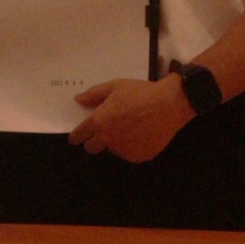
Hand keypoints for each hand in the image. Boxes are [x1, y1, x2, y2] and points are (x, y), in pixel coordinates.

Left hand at [68, 77, 193, 162]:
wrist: (169, 104)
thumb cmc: (140, 92)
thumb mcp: (115, 86)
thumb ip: (93, 94)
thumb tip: (78, 99)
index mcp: (100, 122)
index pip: (80, 135)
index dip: (76, 136)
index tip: (75, 138)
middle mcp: (108, 139)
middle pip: (91, 148)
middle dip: (93, 141)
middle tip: (102, 131)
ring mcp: (124, 150)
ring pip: (112, 150)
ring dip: (114, 142)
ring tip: (127, 128)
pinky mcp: (138, 157)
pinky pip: (128, 153)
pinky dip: (130, 146)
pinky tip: (140, 134)